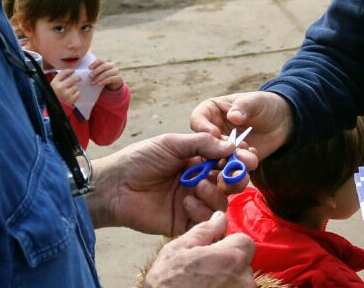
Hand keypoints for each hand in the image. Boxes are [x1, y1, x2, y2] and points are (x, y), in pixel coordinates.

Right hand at [50, 69, 81, 104]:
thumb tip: (68, 74)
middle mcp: (60, 87)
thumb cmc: (53, 98)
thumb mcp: (52, 87)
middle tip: (79, 78)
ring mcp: (66, 93)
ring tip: (70, 92)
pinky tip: (71, 96)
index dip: (69, 71)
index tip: (73, 71)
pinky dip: (76, 94)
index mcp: (54, 83)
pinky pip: (78, 93)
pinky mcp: (71, 99)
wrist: (54, 110)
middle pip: (73, 79)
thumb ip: (58, 81)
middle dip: (77, 78)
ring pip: (75, 86)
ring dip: (74, 88)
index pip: (63, 73)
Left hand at [86, 132, 257, 233]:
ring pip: (222, 201)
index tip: (248, 156)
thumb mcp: (172, 143)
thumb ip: (202, 144)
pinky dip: (201, 209)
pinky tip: (186, 200)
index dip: (239, 157)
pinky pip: (205, 219)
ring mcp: (193, 201)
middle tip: (234, 173)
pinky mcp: (185, 221)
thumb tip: (232, 146)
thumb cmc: (139, 160)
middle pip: (229, 181)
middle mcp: (198, 179)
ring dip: (215, 192)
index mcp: (196, 159)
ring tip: (198, 185)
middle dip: (236, 176)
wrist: (114, 187)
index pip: (226, 159)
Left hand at [89, 58, 123, 90]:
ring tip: (93, 83)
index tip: (89, 68)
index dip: (95, 63)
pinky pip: (111, 79)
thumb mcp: (99, 74)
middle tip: (90, 76)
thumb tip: (81, 71)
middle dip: (96, 71)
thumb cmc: (103, 78)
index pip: (100, 61)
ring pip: (107, 73)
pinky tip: (99, 84)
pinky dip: (104, 81)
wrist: (114, 85)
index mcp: (106, 63)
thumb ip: (93, 72)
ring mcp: (116, 71)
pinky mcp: (119, 78)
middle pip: (104, 66)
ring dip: (99, 78)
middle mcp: (112, 65)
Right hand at [141, 211, 255, 287]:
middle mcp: (243, 280)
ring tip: (202, 284)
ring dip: (226, 280)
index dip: (228, 244)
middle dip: (227, 263)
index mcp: (231, 258)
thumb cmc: (166, 285)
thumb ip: (204, 231)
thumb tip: (219, 218)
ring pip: (239, 281)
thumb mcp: (177, 250)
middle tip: (204, 271)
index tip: (213, 252)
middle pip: (242, 262)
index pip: (244, 241)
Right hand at [190, 91, 292, 159]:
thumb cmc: (263, 105)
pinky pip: (231, 169)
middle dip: (215, 150)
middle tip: (228, 152)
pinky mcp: (233, 162)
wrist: (280, 122)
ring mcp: (221, 149)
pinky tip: (251, 161)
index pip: (198, 119)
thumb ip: (243, 107)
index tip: (214, 133)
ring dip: (227, 163)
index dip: (202, 127)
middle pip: (203, 145)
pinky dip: (239, 168)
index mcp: (210, 112)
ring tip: (243, 159)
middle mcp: (212, 133)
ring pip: (216, 161)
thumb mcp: (255, 101)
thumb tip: (233, 116)